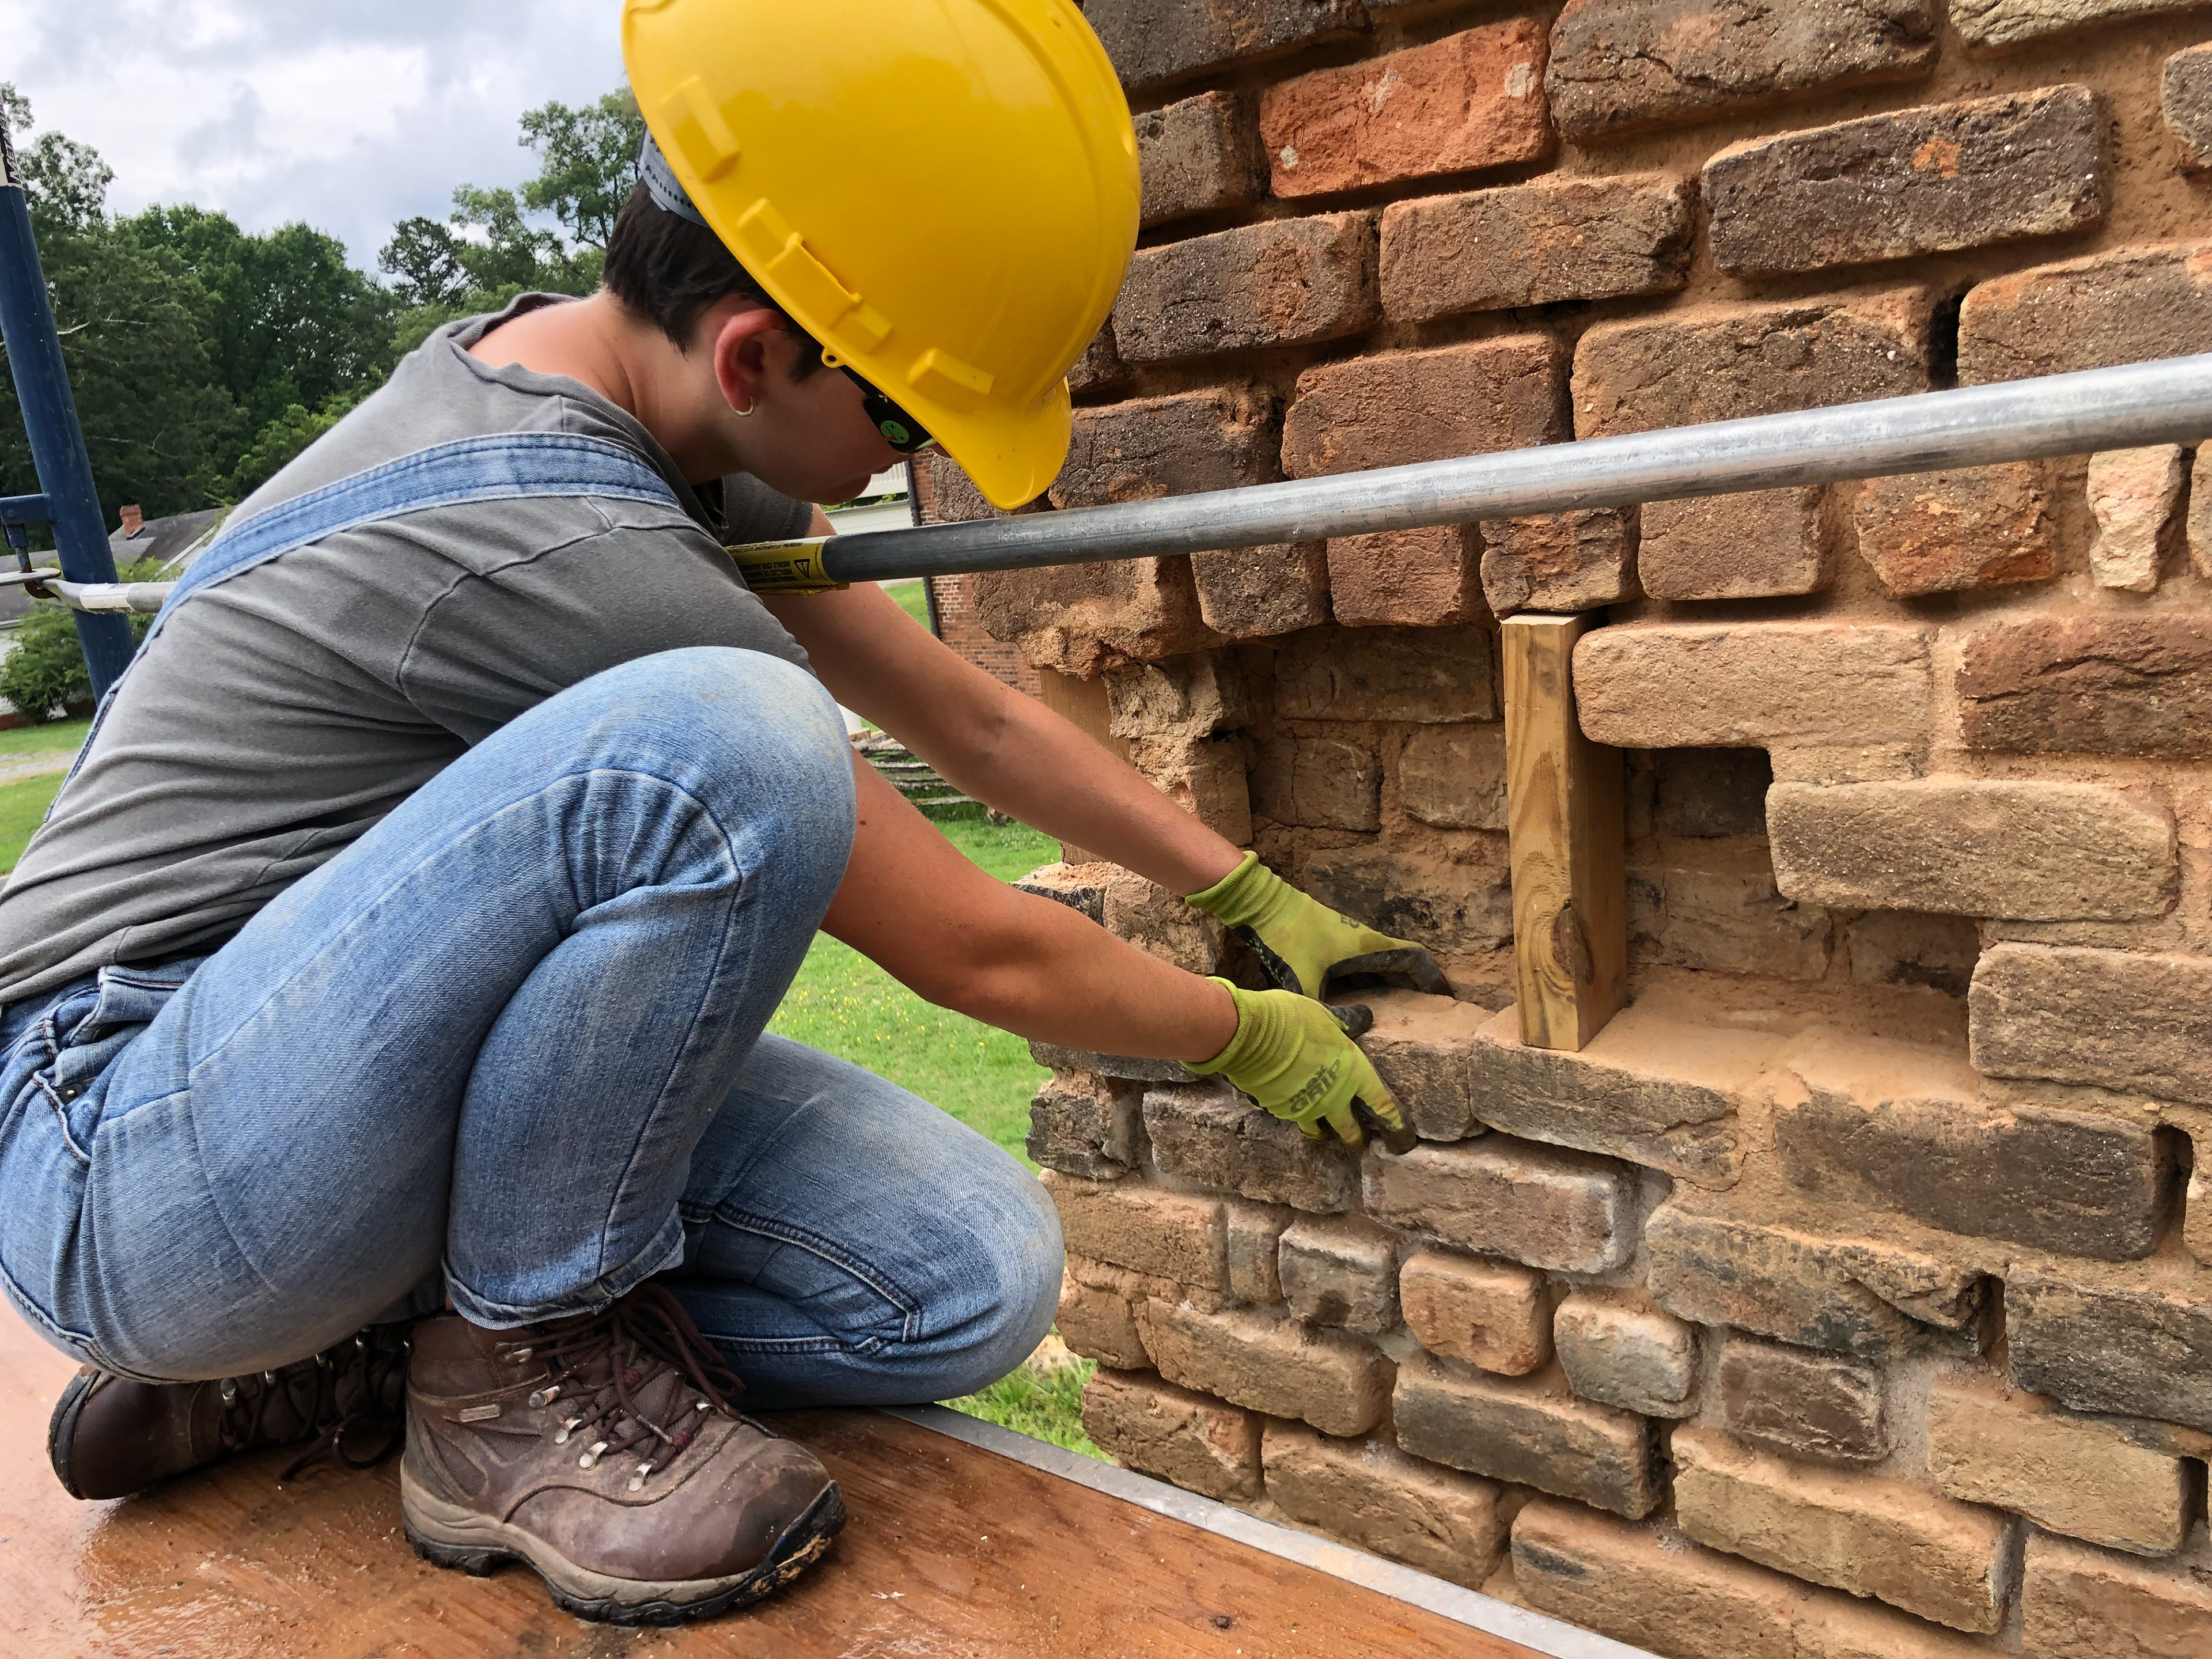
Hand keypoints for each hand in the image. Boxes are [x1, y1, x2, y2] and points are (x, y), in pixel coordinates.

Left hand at [1185, 852, 1446, 1000]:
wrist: (1263, 905)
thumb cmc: (1286, 935)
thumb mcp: (1302, 979)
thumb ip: (1321, 1009)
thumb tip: (1346, 1031)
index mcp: (1367, 945)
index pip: (1415, 958)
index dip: (1434, 978)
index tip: (1448, 999)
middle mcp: (1364, 941)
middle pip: (1403, 963)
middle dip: (1419, 987)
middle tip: (1431, 1016)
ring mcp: (1349, 942)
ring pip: (1383, 964)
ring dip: (1396, 983)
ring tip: (1405, 1014)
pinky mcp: (1334, 945)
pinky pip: (1363, 966)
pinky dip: (1372, 981)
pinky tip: (1364, 1004)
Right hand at [1189, 981, 1410, 1149]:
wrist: (1248, 1036)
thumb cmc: (1292, 1019)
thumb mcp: (1325, 1015)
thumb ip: (1345, 1024)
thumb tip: (1364, 1018)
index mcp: (1353, 1074)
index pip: (1382, 1104)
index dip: (1395, 1122)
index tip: (1403, 1136)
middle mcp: (1333, 1098)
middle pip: (1350, 1130)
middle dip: (1355, 1138)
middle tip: (1358, 1141)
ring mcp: (1305, 1108)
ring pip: (1317, 1131)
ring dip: (1322, 1132)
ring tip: (1321, 1132)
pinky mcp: (1279, 1110)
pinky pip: (1290, 1116)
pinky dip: (1292, 1111)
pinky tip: (1287, 1101)